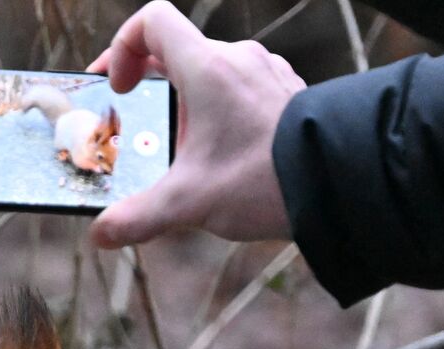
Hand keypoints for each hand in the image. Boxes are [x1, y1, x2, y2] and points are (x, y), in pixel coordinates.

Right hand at [87, 1, 305, 246]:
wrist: (342, 182)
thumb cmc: (264, 180)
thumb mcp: (189, 203)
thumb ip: (137, 217)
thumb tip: (101, 233)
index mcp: (206, 68)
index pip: (153, 21)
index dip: (123, 46)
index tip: (121, 89)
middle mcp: (237, 59)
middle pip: (178, 49)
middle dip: (149, 81)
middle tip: (136, 115)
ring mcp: (266, 73)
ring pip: (212, 69)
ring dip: (187, 98)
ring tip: (181, 142)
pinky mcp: (287, 93)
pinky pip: (242, 87)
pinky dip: (221, 109)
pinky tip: (222, 150)